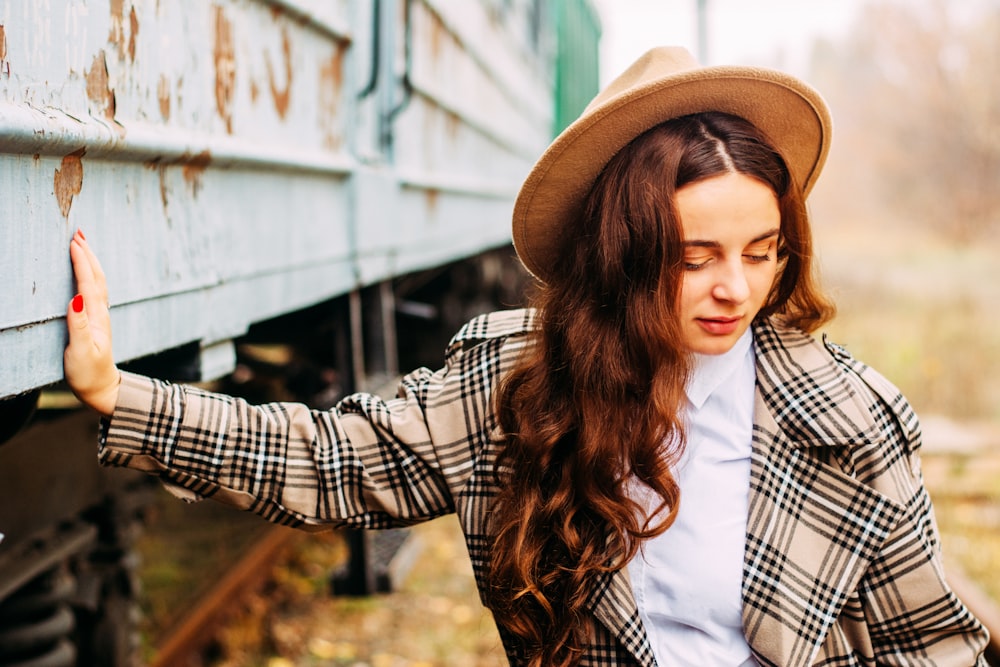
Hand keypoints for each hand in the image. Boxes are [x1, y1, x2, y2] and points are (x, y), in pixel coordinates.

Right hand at [64, 230, 119, 415]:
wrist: (103, 389)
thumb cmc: (89, 373)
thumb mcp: (81, 351)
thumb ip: (78, 326)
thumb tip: (75, 298)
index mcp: (95, 317)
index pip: (88, 283)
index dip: (82, 261)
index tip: (74, 241)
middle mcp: (100, 313)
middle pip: (96, 277)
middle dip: (88, 254)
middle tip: (78, 232)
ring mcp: (99, 317)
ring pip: (97, 282)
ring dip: (90, 261)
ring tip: (82, 244)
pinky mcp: (95, 322)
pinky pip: (94, 290)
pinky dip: (89, 275)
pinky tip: (86, 272)